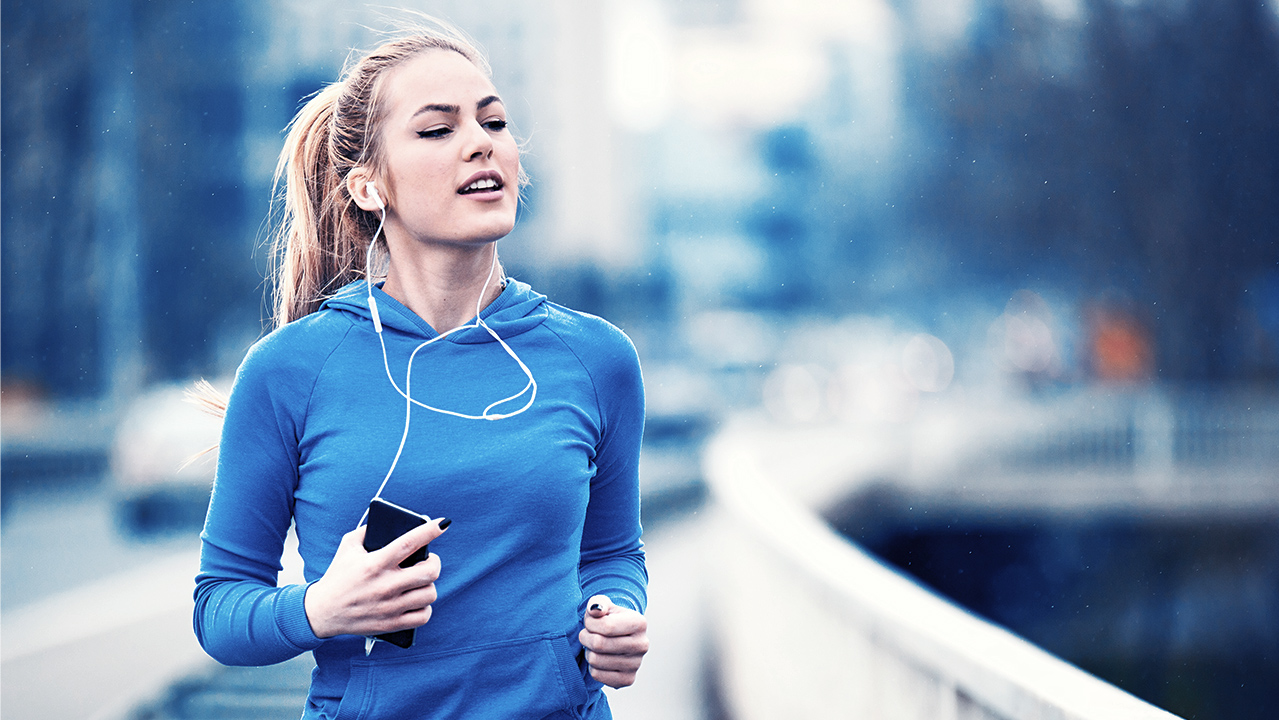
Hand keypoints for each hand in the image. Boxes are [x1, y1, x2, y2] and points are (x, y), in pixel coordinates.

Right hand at [303, 518, 449, 638]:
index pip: (408, 543)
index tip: (442, 523)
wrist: (322, 612)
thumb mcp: (347, 547)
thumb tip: (391, 522)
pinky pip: (423, 616)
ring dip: (429, 585)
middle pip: (429, 572)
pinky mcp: (391, 624)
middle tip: (429, 560)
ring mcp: (389, 607)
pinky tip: (417, 600)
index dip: (429, 531)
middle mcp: (385, 586)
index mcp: (375, 564)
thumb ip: (368, 530)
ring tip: (420, 581)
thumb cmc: (337, 576)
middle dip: (434, 562)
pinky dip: (425, 607)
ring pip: (430, 593)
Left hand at [578, 595, 648, 687]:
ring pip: (595, 661)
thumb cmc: (609, 619)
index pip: (606, 626)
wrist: (619, 638)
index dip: (590, 623)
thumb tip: (595, 609)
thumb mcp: (604, 605)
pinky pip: (597, 675)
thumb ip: (598, 603)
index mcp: (639, 623)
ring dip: (588, 652)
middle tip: (587, 634)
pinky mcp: (628, 679)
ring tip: (594, 646)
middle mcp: (642, 644)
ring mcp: (636, 664)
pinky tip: (599, 658)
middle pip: (599, 644)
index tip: (589, 621)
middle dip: (586, 637)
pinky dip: (592, 667)